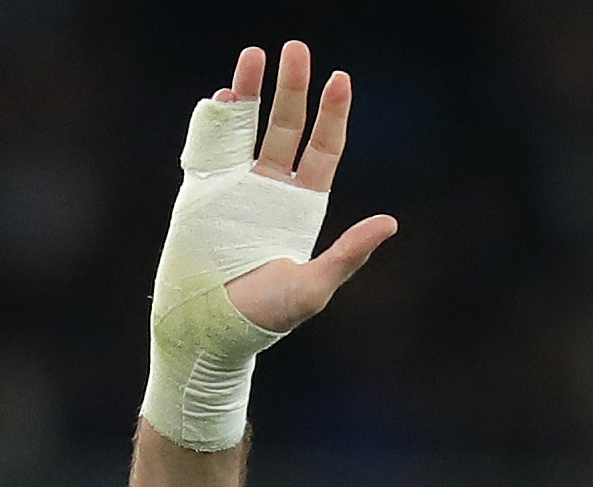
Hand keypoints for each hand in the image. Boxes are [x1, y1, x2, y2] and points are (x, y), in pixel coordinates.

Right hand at [143, 43, 399, 445]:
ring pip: (246, 126)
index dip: (333, 114)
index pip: (323, 148)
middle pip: (286, 125)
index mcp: (303, 206)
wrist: (207, 331)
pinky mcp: (202, 191)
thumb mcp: (313, 287)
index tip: (340, 78)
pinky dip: (215, 119)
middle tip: (296, 49)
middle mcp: (272, 189)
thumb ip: (348, 253)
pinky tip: (223, 95)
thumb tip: (390, 223)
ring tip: (254, 55)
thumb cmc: (264, 318)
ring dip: (250, 90)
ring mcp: (236, 186)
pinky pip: (209, 146)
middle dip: (293, 87)